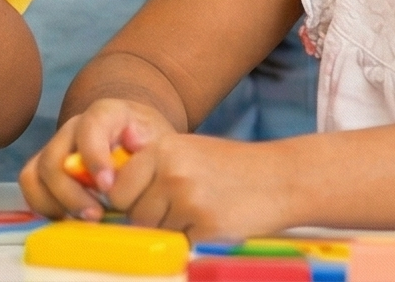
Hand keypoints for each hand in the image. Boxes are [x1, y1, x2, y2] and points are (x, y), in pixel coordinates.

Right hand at [20, 97, 174, 220]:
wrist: (141, 142)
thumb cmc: (150, 143)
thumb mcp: (158, 139)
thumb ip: (149, 142)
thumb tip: (133, 142)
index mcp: (103, 115)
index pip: (89, 129)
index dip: (93, 157)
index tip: (107, 187)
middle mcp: (73, 129)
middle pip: (54, 158)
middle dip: (71, 192)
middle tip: (96, 215)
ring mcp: (56, 148)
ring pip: (35, 174)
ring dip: (56, 203)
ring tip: (85, 220)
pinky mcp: (47, 170)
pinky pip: (32, 187)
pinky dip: (46, 206)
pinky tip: (71, 220)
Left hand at [105, 132, 291, 241]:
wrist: (281, 178)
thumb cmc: (230, 166)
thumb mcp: (186, 151)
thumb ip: (151, 169)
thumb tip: (114, 197)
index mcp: (161, 149)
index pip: (119, 190)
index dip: (128, 202)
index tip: (143, 202)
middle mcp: (171, 173)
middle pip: (134, 215)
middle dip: (150, 219)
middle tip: (177, 210)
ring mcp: (189, 200)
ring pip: (156, 232)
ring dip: (172, 230)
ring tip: (200, 211)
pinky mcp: (207, 227)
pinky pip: (181, 244)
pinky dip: (193, 240)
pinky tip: (213, 222)